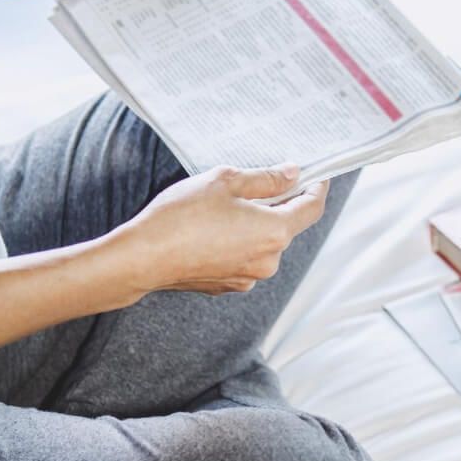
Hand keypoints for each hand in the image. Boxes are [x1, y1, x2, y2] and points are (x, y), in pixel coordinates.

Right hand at [117, 164, 328, 296]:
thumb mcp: (225, 181)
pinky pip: (243, 258)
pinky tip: (211, 229)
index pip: (311, 208)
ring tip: (224, 207)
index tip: (315, 175)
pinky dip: (237, 242)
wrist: (144, 257)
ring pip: (263, 243)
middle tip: (257, 183)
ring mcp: (249, 277)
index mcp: (274, 232)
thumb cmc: (182, 216)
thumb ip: (266, 179)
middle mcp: (269, 261)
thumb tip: (292, 174)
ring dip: (254, 224)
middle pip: (286, 226)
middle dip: (278, 204)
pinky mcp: (229, 285)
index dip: (316, 188)